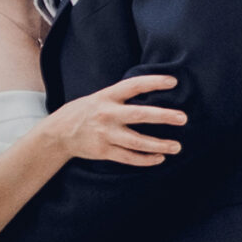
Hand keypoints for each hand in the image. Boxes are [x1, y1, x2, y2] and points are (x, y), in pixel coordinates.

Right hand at [52, 75, 185, 167]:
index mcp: (107, 96)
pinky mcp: (104, 151)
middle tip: (183, 118)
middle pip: (140, 115)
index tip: (173, 81)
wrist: (58, 133)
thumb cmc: (84, 112)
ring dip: (159, 144)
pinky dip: (145, 159)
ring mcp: (106, 134)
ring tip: (177, 146)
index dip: (154, 82)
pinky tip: (159, 158)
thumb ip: (120, 97)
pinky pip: (129, 157)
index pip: (134, 85)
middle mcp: (107, 114)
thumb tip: (150, 92)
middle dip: (163, 116)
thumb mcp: (99, 97)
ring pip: (137, 142)